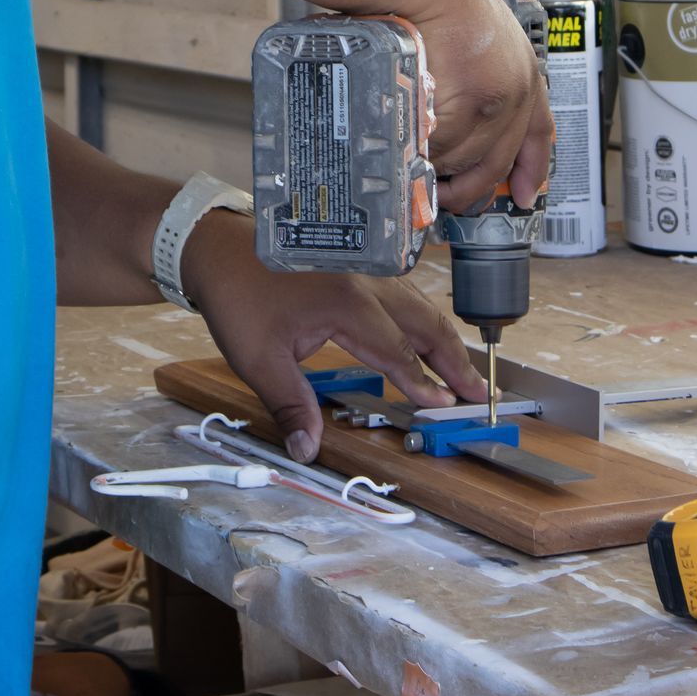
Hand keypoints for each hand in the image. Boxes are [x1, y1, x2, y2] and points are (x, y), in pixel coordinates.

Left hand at [182, 212, 487, 461]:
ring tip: (460, 366)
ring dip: (442, 336)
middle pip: (426, 323)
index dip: (424, 384)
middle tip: (478, 390)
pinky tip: (423, 331)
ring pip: (418, 304)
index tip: (447, 407)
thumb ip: (290, 404)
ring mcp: (362, 270)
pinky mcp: (354, 266)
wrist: (217, 247)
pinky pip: (401, 292)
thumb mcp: (258, 359)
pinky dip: (421, 317)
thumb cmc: (238, 297)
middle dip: (454, 359)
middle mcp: (365, 283)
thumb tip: (307, 448)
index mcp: (348, 306)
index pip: (399, 353)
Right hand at [411, 0, 554, 213]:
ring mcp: (496, 102)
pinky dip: (421, 154)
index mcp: (524, 73)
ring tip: (412, 163)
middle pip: (496, 160)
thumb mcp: (478, 35)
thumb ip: (479, 73)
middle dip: (468, 187)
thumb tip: (456, 111)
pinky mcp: (469, 107)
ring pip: (464, 159)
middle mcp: (517, 92)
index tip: (526, 195)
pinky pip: (441, 149)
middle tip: (444, 198)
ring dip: (437, 168)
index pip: (539, 131)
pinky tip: (406, 147)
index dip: (534, 167)